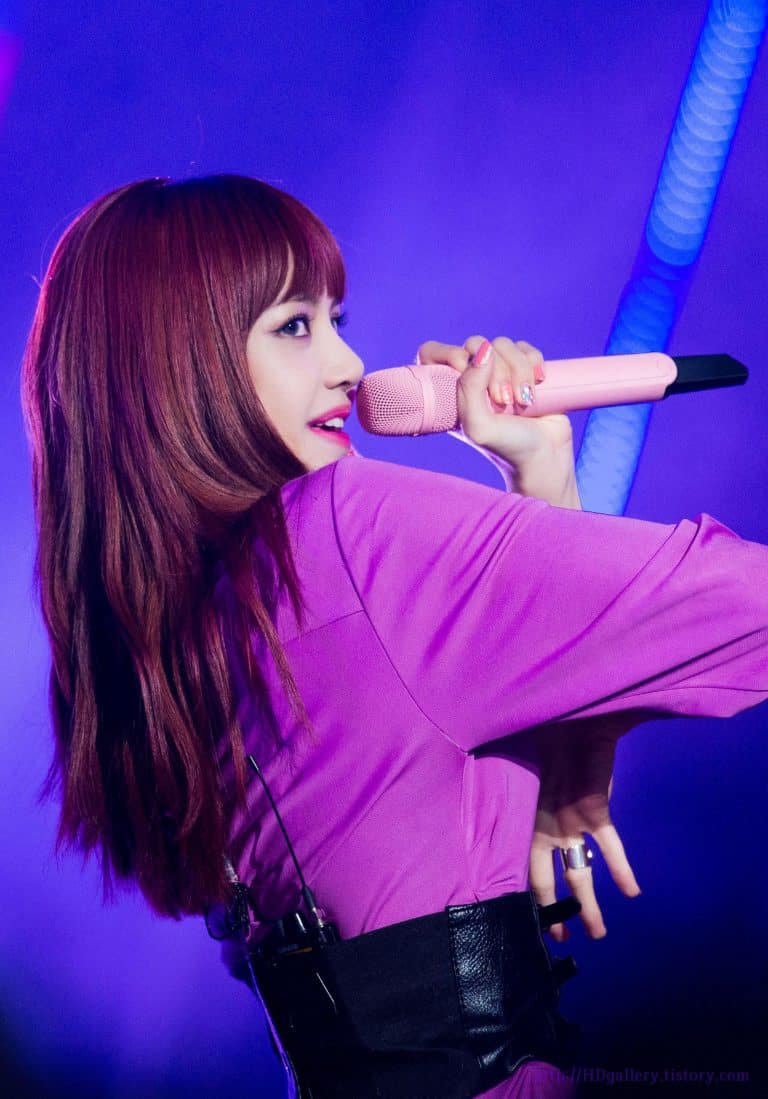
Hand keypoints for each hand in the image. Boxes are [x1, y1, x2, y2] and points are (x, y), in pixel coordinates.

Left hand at [415, 337, 580, 508]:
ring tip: (524, 400)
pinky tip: (539, 383)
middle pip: (475, 344)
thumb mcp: (478, 426)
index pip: (432, 352)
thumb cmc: (506, 448)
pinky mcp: (526, 370)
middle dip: (494, 370)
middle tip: (503, 401)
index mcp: (450, 391)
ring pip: (502, 344)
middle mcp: (473, 379)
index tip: (462, 369)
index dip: (447, 353)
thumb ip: (469, 389)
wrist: (545, 458)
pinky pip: (525, 348)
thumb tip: (482, 350)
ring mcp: (500, 372)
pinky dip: (533, 362)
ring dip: (518, 369)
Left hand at [527, 717, 641, 941]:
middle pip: (551, 882)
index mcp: (530, 822)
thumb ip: (536, 796)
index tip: (539, 920)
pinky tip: (633, 892)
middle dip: (558, 912)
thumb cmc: (549, 742)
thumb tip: (518, 801)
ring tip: (597, 934)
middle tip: (564, 939)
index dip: (535, 897)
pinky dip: (622, 869)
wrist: (571, 719)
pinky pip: (611, 847)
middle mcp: (547, 829)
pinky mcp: (594, 811)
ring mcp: (570, 823)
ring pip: (580, 875)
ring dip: (589, 906)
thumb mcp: (537, 776)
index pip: (529, 869)